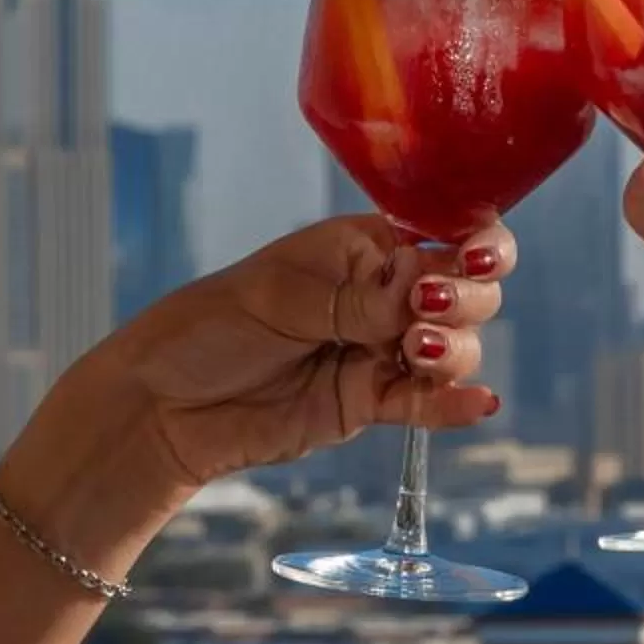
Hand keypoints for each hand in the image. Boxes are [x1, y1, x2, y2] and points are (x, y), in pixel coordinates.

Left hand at [0, 216, 511, 578]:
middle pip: (464, 294)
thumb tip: (425, 289)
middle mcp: (382, 296)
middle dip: (464, 301)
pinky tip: (479, 403)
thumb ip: (358, 300)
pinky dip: (454, 404)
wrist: (165, 406)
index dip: (472, 246)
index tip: (472, 257)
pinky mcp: (367, 404)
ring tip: (413, 353)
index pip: (442, 237)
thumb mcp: (282, 299)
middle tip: (425, 312)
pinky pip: (423, 404)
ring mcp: (378, 352)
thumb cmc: (210, 326)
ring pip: (452, 349)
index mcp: (364, 248)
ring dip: (454, 350)